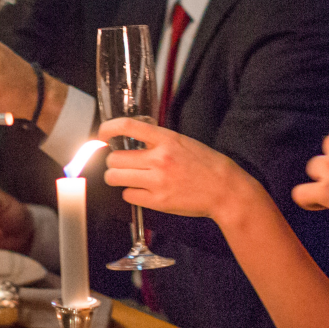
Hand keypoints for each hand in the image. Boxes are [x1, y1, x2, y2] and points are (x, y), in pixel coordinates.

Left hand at [99, 117, 257, 220]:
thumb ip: (157, 140)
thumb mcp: (182, 142)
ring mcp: (157, 181)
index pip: (127, 126)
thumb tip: (131, 141)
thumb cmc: (206, 165)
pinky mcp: (157, 201)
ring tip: (128, 177)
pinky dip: (131, 193)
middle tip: (122, 164)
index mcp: (166, 139)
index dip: (107, 129)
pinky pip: (128, 195)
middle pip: (114, 158)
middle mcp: (159, 159)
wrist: (224, 189)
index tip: (103, 135)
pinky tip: (142, 191)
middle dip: (114, 162)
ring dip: (117, 177)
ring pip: (115, 177)